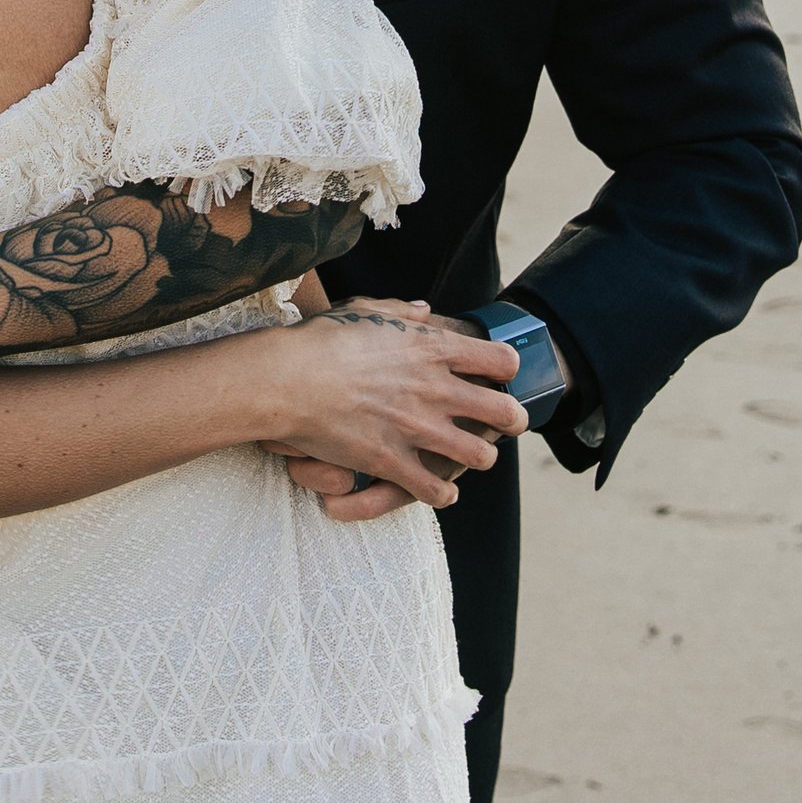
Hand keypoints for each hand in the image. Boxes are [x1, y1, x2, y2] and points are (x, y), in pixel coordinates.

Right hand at [248, 299, 523, 521]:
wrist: (288, 379)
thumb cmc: (323, 339)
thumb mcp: (367, 310)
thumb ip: (403, 312)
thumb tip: (426, 310)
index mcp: (433, 348)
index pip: (502, 360)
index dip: (508, 369)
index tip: (503, 375)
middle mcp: (436, 388)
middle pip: (504, 411)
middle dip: (513, 419)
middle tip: (510, 424)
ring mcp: (417, 428)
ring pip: (480, 455)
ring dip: (480, 456)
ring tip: (475, 457)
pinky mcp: (393, 461)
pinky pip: (436, 489)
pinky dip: (442, 492)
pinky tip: (441, 489)